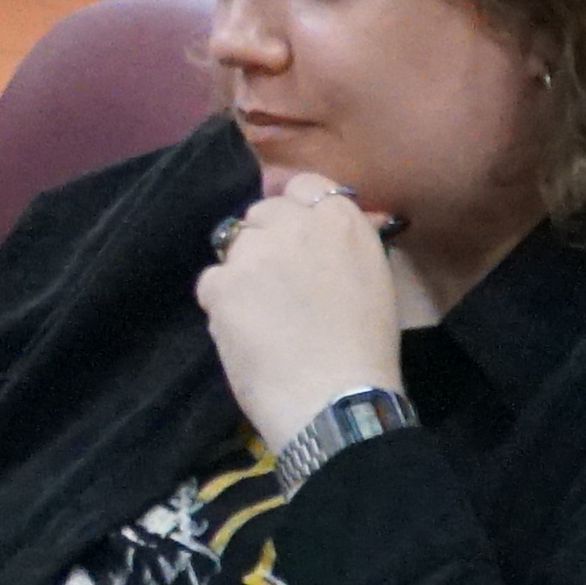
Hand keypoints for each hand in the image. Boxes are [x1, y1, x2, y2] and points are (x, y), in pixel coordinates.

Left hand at [200, 170, 411, 454]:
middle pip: (262, 212)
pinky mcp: (222, 284)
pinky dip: (222, 303)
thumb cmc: (366, 349)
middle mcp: (295, 224)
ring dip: (243, 272)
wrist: (335, 398)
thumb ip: (345, 246)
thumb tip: (326, 234)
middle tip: (277, 284)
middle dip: (266, 240)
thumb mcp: (374, 279)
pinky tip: (244, 332)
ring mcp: (254, 252)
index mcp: (341, 221)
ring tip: (261, 315)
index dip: (296, 210)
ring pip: (234, 247)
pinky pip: (211, 282)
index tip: (296, 238)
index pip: (305, 187)